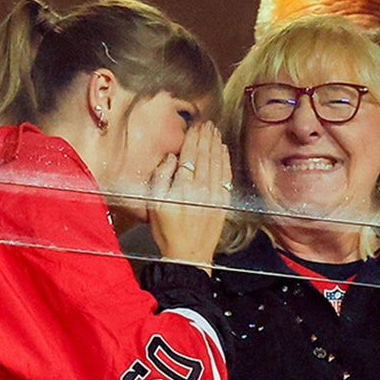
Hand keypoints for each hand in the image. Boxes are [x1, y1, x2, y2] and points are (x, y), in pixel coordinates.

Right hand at [148, 122, 231, 272]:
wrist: (188, 256)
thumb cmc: (168, 233)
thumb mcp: (154, 204)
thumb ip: (160, 177)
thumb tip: (171, 158)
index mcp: (182, 187)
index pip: (189, 155)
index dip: (192, 138)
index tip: (194, 126)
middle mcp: (201, 188)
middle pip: (205, 155)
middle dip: (206, 137)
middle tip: (207, 123)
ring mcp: (215, 195)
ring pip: (217, 162)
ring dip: (216, 144)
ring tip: (215, 131)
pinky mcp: (223, 202)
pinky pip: (226, 176)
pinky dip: (225, 160)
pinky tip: (224, 151)